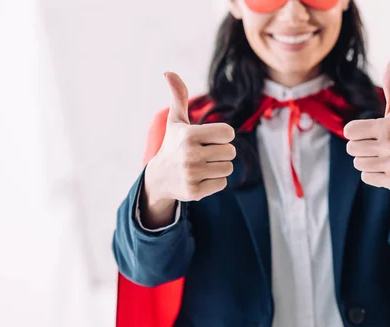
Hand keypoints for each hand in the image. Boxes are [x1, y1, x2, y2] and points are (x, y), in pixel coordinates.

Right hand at [144, 72, 235, 204]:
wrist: (159, 178)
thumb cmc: (173, 144)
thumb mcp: (176, 121)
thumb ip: (178, 97)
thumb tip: (168, 72)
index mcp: (189, 135)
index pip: (228, 133)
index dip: (222, 136)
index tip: (209, 139)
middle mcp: (190, 155)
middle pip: (231, 152)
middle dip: (221, 152)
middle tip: (205, 154)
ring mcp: (192, 175)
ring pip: (228, 168)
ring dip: (219, 167)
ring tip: (202, 166)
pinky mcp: (195, 192)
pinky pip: (222, 183)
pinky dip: (215, 181)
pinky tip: (200, 178)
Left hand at [344, 58, 389, 190]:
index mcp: (388, 126)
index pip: (349, 131)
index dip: (355, 131)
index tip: (367, 131)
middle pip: (351, 149)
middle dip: (360, 146)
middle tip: (375, 144)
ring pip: (358, 164)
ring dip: (365, 160)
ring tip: (381, 155)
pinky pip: (365, 177)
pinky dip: (372, 173)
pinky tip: (385, 166)